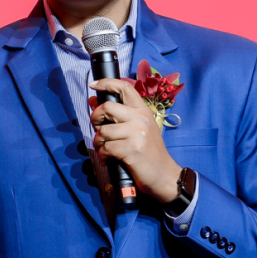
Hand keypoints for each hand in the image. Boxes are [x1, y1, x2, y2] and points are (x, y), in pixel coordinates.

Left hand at [89, 78, 180, 202]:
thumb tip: (93, 101)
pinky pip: (106, 148)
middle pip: (107, 107)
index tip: (93, 85)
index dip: (106, 83)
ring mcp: (137, 133)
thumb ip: (117, 116)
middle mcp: (140, 118)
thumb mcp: (137, 129)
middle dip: (95, 118)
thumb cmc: (148, 152)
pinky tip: (108, 159)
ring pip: (103, 131)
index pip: (124, 88)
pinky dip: (103, 155)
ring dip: (98, 142)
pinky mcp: (131, 149)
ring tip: (104, 149)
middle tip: (98, 129)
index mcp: (143, 111)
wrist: (164, 174)